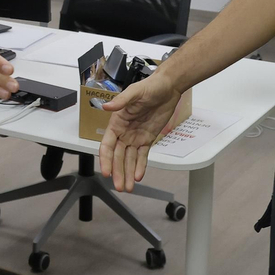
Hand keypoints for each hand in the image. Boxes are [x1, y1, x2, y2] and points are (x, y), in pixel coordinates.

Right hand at [98, 74, 182, 190]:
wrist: (168, 87)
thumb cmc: (150, 86)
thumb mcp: (135, 92)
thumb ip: (121, 101)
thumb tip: (106, 106)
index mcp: (117, 122)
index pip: (108, 145)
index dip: (106, 160)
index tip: (106, 172)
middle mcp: (124, 132)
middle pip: (118, 156)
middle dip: (118, 172)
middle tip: (119, 186)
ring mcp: (136, 137)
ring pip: (129, 159)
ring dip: (127, 173)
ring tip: (127, 188)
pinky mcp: (147, 139)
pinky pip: (142, 156)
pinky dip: (140, 166)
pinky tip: (138, 176)